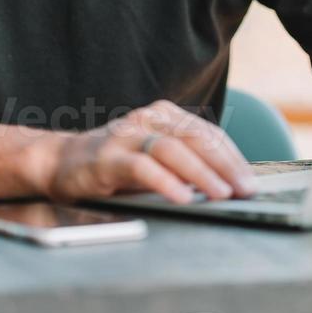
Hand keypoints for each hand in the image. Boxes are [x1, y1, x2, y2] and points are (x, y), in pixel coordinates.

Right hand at [37, 99, 256, 204]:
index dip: (232, 158)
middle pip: (194, 138)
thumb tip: (230, 187)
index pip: (208, 134)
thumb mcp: (156, 158)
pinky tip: (182, 197)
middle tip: (246, 191)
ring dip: (200, 173)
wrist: (60, 162)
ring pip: (171, 149)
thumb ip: (186, 164)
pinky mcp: (107, 158)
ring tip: (222, 195)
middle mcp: (147, 118)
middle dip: (225, 165)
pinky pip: (141, 167)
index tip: (251, 183)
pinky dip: (165, 182)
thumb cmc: (116, 165)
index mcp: (164, 115)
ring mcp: (126, 136)